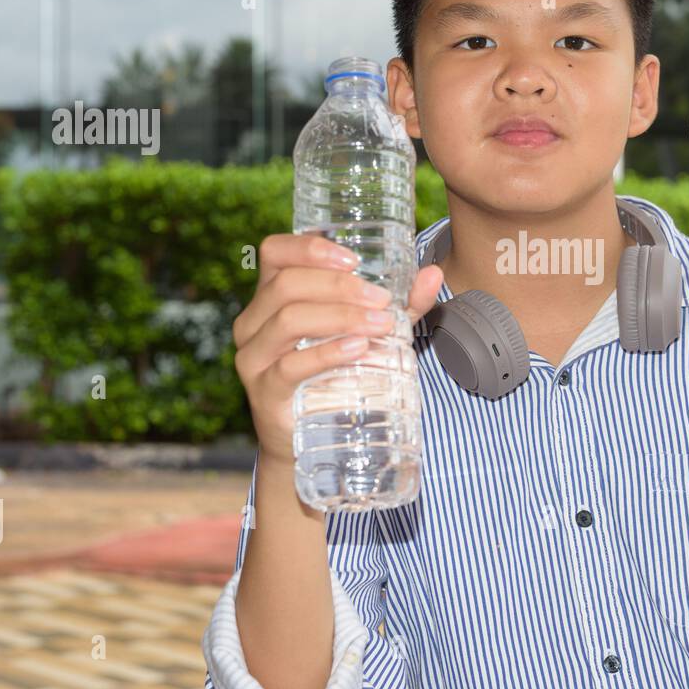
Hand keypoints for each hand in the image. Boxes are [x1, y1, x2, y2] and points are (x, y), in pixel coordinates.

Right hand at [232, 233, 444, 473]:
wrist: (314, 441)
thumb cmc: (338, 374)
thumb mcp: (372, 332)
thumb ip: (402, 305)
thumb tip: (433, 274)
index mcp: (271, 296)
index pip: (275, 252)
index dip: (309, 248)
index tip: (353, 259)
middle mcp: (255, 321)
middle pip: (287, 284)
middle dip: (339, 286)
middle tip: (381, 300)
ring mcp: (254, 357)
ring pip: (288, 319)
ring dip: (340, 316)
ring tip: (380, 324)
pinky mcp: (264, 391)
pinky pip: (290, 365)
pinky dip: (327, 352)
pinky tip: (357, 348)